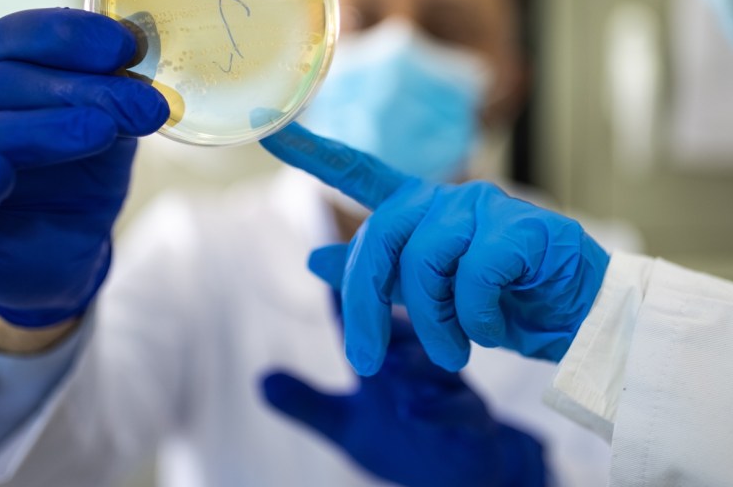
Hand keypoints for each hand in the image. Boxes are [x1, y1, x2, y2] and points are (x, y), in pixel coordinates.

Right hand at [0, 9, 167, 327]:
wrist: (62, 256)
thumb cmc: (75, 182)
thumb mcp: (108, 134)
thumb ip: (115, 100)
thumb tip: (143, 63)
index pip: (11, 37)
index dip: (67, 35)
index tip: (126, 47)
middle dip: (76, 89)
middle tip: (141, 104)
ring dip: (38, 130)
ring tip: (100, 132)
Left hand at [260, 123, 609, 374]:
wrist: (586, 321)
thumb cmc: (510, 305)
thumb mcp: (433, 298)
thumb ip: (379, 275)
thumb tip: (316, 257)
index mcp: (424, 211)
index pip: (360, 172)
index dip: (313, 150)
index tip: (268, 125)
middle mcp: (449, 199)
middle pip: (380, 238)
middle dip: (365, 304)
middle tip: (366, 361)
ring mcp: (486, 208)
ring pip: (425, 261)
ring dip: (434, 323)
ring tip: (457, 351)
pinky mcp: (522, 229)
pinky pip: (473, 278)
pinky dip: (476, 319)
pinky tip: (496, 328)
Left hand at [262, 309, 546, 486]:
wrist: (461, 472)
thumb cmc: (400, 436)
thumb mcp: (344, 424)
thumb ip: (306, 403)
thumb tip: (259, 379)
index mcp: (388, 351)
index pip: (362, 317)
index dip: (344, 293)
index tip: (322, 266)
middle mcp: (419, 360)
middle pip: (403, 329)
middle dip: (383, 318)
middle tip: (363, 312)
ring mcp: (449, 387)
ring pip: (434, 364)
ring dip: (413, 362)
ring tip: (391, 365)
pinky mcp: (473, 419)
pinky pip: (460, 408)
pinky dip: (438, 408)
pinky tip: (413, 411)